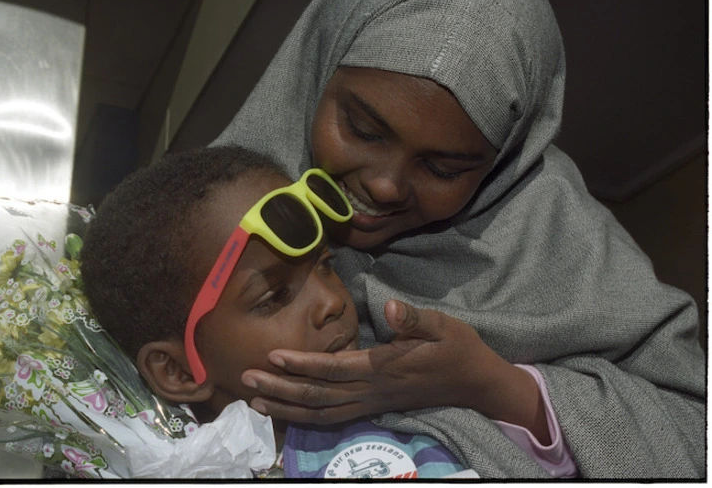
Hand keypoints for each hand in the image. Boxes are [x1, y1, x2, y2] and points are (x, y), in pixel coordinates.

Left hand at [241, 300, 547, 442]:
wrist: (477, 384)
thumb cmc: (459, 350)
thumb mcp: (445, 327)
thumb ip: (416, 319)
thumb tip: (391, 307)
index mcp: (385, 367)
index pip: (335, 368)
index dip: (303, 363)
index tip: (273, 355)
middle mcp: (373, 390)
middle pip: (318, 395)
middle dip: (281, 389)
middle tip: (246, 378)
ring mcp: (373, 402)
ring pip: (322, 412)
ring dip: (287, 407)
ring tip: (254, 400)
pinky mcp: (375, 406)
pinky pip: (334, 417)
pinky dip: (307, 416)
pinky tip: (288, 411)